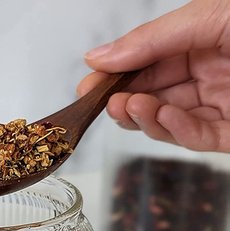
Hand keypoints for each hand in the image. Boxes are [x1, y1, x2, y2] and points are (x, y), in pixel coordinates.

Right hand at [77, 0, 229, 152]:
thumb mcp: (208, 17)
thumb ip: (152, 39)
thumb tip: (99, 56)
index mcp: (204, 42)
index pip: (149, 63)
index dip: (116, 75)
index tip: (88, 85)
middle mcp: (209, 75)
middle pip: (152, 95)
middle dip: (124, 101)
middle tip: (104, 103)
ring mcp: (218, 106)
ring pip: (167, 121)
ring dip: (143, 117)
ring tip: (129, 107)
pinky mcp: (228, 135)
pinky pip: (194, 138)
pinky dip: (174, 130)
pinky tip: (163, 116)